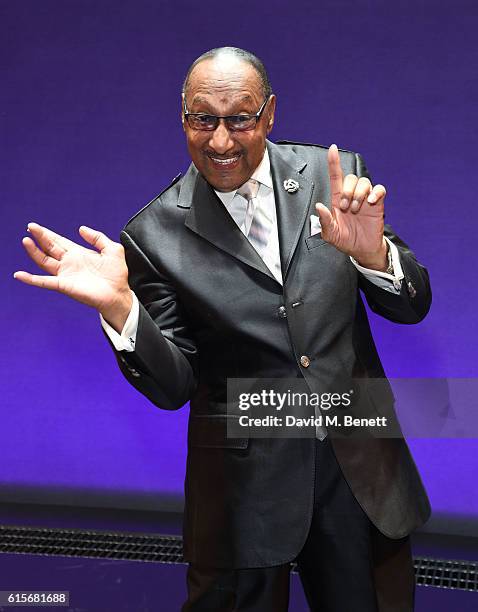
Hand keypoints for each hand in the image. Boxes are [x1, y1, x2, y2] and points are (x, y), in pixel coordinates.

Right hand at [14, 223, 131, 328]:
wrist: (119, 294)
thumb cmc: (117, 275)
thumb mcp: (112, 249)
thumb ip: (98, 237)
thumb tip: (81, 228)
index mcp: (78, 254)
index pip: (58, 241)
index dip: (47, 234)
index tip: (35, 227)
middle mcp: (69, 263)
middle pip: (49, 248)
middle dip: (40, 237)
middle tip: (30, 227)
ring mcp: (65, 274)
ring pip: (44, 262)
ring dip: (34, 252)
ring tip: (26, 241)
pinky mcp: (64, 286)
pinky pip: (44, 282)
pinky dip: (31, 280)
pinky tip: (19, 275)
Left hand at [315, 144, 387, 269]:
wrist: (362, 250)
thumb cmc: (345, 240)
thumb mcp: (330, 234)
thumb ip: (324, 221)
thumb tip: (319, 206)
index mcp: (338, 201)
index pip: (335, 177)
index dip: (333, 162)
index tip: (332, 148)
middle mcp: (352, 196)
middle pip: (351, 178)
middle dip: (347, 191)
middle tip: (346, 207)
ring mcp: (365, 198)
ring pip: (364, 181)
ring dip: (359, 194)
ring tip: (356, 209)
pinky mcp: (377, 203)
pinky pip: (379, 189)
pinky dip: (376, 192)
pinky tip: (371, 202)